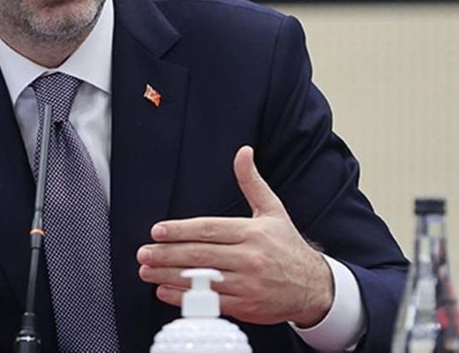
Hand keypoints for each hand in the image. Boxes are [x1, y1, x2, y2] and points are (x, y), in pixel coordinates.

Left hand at [136, 145, 332, 326]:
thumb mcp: (273, 210)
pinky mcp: (246, 306)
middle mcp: (250, 258)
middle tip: (143, 253)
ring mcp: (247, 284)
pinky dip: (185, 298)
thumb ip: (252, 182)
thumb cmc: (287, 246)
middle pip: (200, 255)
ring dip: (169, 276)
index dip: (181, 230)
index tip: (157, 231)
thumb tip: (243, 152)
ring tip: (147, 271)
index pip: (209, 230)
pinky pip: (210, 302)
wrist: (314, 287)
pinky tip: (165, 291)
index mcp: (253, 233)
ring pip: (201, 280)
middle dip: (167, 254)